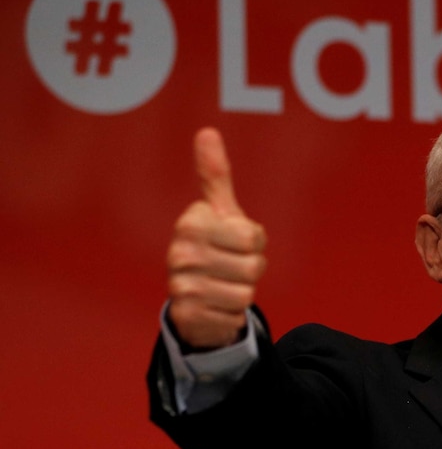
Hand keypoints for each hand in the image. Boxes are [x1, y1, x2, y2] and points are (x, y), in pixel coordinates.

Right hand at [166, 128, 266, 347]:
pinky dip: (232, 315)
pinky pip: (233, 316)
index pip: (252, 236)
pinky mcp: (186, 315)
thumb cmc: (215, 249)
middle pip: (253, 267)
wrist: (194, 301)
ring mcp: (180, 285)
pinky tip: (216, 307)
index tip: (236, 242)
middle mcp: (180, 252)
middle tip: (231, 268)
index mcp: (191, 222)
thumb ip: (215, 175)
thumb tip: (207, 131)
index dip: (254, 243)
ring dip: (242, 293)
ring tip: (224, 286)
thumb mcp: (220, 212)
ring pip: (245, 293)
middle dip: (251, 271)